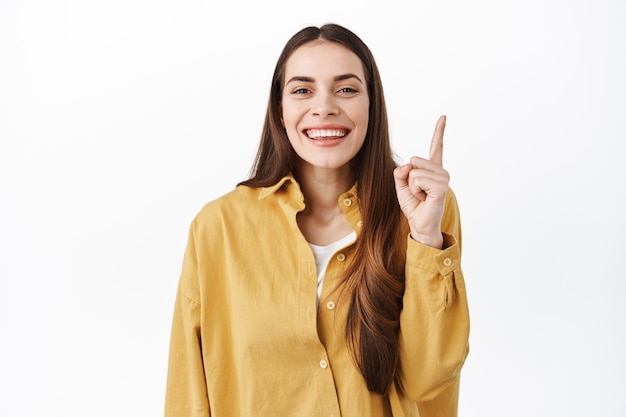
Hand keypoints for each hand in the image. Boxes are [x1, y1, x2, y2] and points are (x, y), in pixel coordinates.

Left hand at [393, 115, 449, 248]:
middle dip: (408, 178)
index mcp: (433, 169)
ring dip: (412, 186)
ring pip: (414, 170)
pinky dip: (415, 190)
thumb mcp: (401, 184)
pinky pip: (417, 179)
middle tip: (417, 192)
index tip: (444, 117)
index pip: (436, 146)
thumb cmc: (413, 205)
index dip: (439, 131)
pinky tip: (424, 198)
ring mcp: (443, 178)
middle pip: (414, 160)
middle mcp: (441, 171)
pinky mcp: (441, 187)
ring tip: (421, 196)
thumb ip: (401, 171)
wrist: (419, 224)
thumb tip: (408, 166)